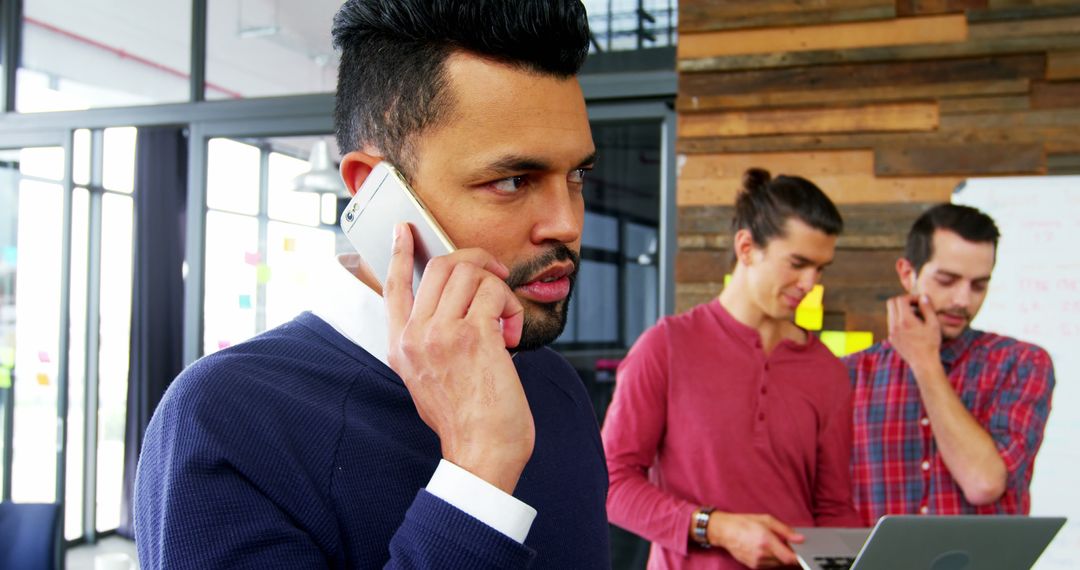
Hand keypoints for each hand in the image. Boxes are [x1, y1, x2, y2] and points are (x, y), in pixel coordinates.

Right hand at [385, 223, 532, 493]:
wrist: (481, 452)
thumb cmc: (466, 419)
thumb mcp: (429, 378)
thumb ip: (430, 342)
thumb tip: (454, 306)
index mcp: (401, 346)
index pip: (394, 286)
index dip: (401, 252)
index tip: (406, 229)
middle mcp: (415, 335)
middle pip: (442, 266)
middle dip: (477, 261)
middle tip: (497, 276)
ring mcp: (441, 334)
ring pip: (471, 272)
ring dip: (499, 289)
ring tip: (505, 321)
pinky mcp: (473, 336)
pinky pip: (495, 292)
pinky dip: (511, 305)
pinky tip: (511, 333)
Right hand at [707, 512, 802, 567]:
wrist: (724, 531)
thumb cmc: (744, 523)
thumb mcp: (766, 520)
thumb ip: (785, 530)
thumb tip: (800, 538)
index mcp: (766, 541)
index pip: (789, 557)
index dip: (798, 557)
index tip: (803, 553)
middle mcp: (762, 554)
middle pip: (784, 561)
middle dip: (788, 553)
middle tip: (785, 543)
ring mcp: (757, 562)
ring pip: (777, 564)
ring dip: (780, 556)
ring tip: (772, 544)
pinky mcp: (753, 566)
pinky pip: (769, 565)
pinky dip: (771, 559)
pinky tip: (765, 549)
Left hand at [887, 294, 940, 369]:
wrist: (924, 362)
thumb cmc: (931, 343)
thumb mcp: (933, 324)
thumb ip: (927, 308)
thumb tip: (923, 296)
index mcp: (905, 321)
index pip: (900, 299)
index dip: (910, 297)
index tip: (919, 301)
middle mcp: (894, 325)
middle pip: (891, 303)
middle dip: (902, 301)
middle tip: (915, 305)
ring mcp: (891, 332)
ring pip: (890, 313)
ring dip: (900, 310)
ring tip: (915, 316)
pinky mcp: (891, 338)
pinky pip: (891, 323)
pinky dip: (899, 320)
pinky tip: (911, 326)